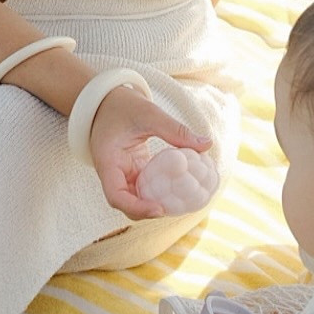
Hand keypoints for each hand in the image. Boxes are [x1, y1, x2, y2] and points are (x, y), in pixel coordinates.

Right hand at [89, 88, 212, 221]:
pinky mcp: (134, 171)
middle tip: (178, 208)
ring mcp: (123, 174)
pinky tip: (181, 187)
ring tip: (184, 201)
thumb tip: (207, 144)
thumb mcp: (149, 113)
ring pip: (137, 198)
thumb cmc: (122, 105)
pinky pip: (147, 187)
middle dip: (150, 211)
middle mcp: (113, 174)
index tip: (160, 209)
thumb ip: (175, 130)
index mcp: (108, 162)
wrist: (106, 102)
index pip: (116, 196)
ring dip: (157, 203)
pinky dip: (162, 190)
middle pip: (127, 204)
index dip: (137, 207)